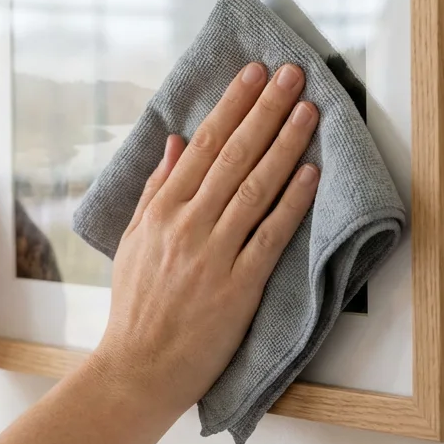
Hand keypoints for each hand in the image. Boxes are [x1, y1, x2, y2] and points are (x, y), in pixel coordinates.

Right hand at [92, 62, 319, 413]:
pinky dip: (292, 202)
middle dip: (266, 110)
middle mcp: (188, 225)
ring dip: (286, 144)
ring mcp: (214, 255)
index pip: (204, 144)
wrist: (138, 369)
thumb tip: (177, 142)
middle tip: (293, 74)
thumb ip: (156, 188)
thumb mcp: (132, 240)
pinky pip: (271, 236)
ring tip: (309, 111)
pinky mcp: (239, 287)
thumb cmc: (136, 307)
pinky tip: (311, 174)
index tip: (254, 74)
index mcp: (162, 210)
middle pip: (235, 155)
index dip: (233, 105)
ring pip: (256, 187)